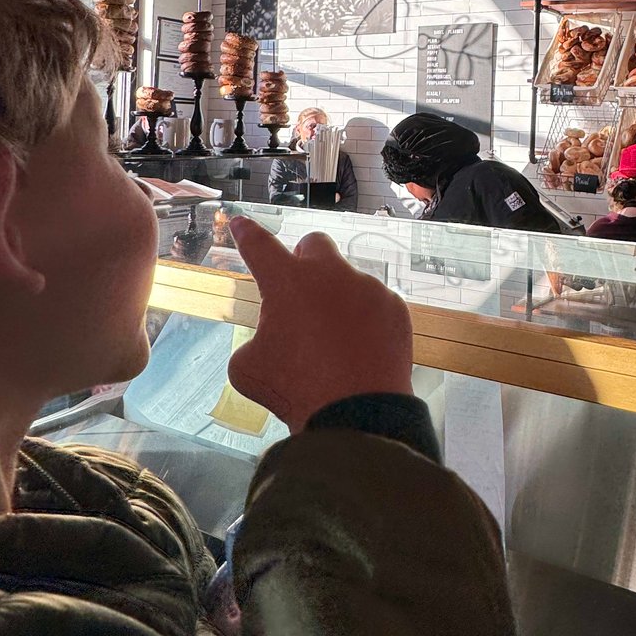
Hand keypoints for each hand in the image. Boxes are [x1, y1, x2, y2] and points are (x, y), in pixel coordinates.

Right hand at [228, 220, 413, 431]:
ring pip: (347, 282)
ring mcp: (367, 288)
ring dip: (337, 302)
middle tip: (300, 290)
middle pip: (315, 244)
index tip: (241, 223)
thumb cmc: (296, 389)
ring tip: (333, 346)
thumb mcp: (248, 368)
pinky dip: (365, 323)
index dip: (246, 233)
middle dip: (305, 259)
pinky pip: (375, 307)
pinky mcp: (394, 308)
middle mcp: (329, 274)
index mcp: (287, 282)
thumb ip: (255, 343)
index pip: (259, 246)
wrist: (357, 413)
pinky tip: (359, 353)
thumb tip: (269, 343)